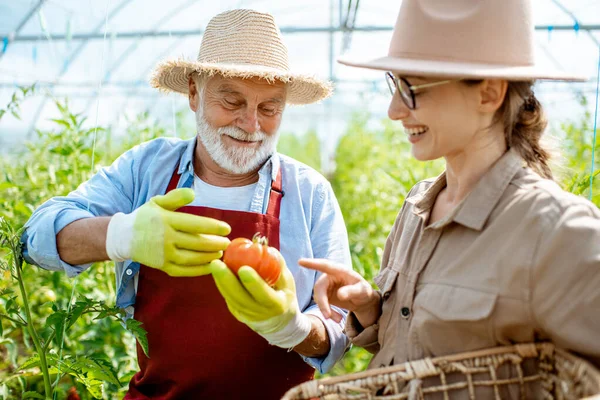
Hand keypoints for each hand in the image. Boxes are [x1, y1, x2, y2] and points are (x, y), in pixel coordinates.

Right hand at [106, 188, 230, 275]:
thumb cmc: (145, 217)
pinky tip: (211, 265)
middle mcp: (165, 238)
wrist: (124, 237)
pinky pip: (185, 270)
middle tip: (228, 242)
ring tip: (221, 252)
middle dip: (216, 243)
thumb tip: (193, 193)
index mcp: (166, 220)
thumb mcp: (157, 202)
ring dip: (210, 256)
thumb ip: (176, 197)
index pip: (195, 224)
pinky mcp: (162, 267)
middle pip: (197, 243)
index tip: (227, 228)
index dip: (213, 227)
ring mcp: (163, 254)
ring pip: (193, 258)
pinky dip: (200, 269)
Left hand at [210, 256, 310, 347]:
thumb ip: (278, 265)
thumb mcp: (288, 281)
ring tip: (215, 264)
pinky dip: (222, 284)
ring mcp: (246, 315)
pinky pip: (228, 297)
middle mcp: (260, 312)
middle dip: (226, 280)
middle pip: (240, 297)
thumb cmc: (283, 294)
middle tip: (217, 263)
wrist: (278, 321)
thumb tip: (265, 246)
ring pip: (230, 298)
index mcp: (277, 304)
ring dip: (220, 280)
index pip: (263, 293)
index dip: (253, 282)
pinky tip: (217, 272)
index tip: (243, 268)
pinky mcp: (237, 313)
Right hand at [299, 258, 379, 326]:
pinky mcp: (324, 295)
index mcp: (340, 270)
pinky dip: (328, 312)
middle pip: (319, 287)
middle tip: (328, 316)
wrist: (362, 300)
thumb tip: (340, 295)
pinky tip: (336, 318)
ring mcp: (326, 285)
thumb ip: (352, 291)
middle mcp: (330, 276)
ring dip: (326, 309)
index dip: (312, 264)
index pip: (325, 265)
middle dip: (322, 302)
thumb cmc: (364, 292)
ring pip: (318, 297)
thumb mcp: (363, 291)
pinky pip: (321, 304)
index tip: (300, 261)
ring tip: (338, 319)